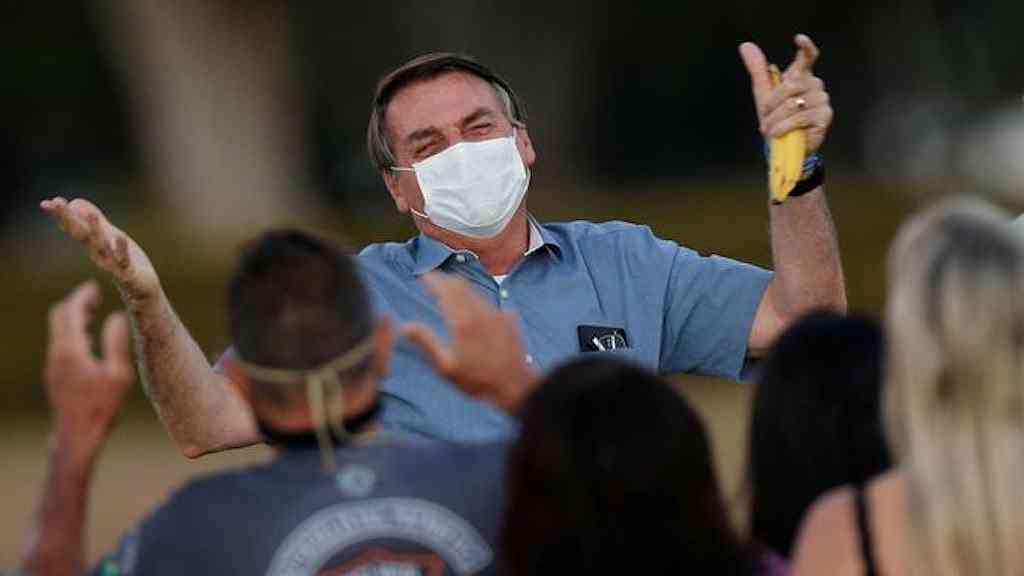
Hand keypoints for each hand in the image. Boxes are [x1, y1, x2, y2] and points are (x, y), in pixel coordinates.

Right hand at [41, 197, 160, 304]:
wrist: (143, 294)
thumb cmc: (125, 265)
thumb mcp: (111, 240)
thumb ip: (96, 222)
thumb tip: (75, 202)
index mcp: (95, 246)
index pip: (75, 228)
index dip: (62, 215)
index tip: (46, 203)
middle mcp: (100, 255)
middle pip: (82, 235)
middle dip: (69, 219)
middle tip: (55, 203)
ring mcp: (114, 265)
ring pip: (102, 247)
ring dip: (95, 230)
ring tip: (90, 214)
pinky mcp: (129, 275)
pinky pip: (124, 262)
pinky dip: (122, 249)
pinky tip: (120, 235)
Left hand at [45, 281, 135, 448]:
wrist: (77, 435)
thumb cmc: (102, 407)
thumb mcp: (118, 374)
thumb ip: (117, 343)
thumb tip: (118, 317)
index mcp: (71, 350)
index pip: (70, 312)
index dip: (82, 296)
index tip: (94, 286)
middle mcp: (57, 354)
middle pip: (59, 317)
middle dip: (75, 303)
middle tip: (94, 295)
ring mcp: (53, 365)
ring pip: (58, 331)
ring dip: (74, 318)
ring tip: (93, 312)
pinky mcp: (54, 374)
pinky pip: (60, 344)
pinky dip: (73, 333)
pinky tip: (88, 339)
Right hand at [402, 273, 538, 412]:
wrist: (514, 387)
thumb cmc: (478, 380)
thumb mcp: (446, 367)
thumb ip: (426, 343)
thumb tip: (406, 326)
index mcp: (463, 322)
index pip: (446, 289)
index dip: (433, 280)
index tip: (422, 276)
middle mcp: (481, 312)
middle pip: (461, 284)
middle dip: (445, 279)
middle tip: (433, 281)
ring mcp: (498, 314)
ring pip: (476, 291)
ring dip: (461, 288)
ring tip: (450, 292)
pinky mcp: (509, 319)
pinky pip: (489, 303)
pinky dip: (476, 301)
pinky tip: (473, 310)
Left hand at [740, 34, 832, 153]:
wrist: (782, 146)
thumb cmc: (776, 118)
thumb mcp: (763, 94)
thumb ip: (757, 70)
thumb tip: (746, 46)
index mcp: (801, 76)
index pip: (807, 57)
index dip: (805, 47)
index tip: (799, 39)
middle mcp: (815, 85)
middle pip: (791, 85)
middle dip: (773, 103)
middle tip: (766, 117)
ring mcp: (822, 100)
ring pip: (793, 103)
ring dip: (776, 118)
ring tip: (772, 129)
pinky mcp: (824, 116)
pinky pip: (800, 117)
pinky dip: (784, 127)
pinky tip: (778, 133)